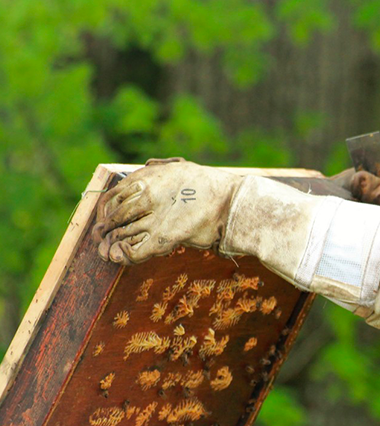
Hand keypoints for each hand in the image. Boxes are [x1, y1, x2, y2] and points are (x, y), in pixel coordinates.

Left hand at [92, 159, 241, 264]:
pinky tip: (124, 255)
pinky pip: (136, 250)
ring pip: (122, 234)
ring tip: (109, 252)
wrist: (232, 201)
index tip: (104, 222)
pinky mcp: (166, 237)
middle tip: (100, 240)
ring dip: (112, 245)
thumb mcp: (178, 169)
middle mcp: (148, 195)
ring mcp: (156, 216)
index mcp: (148, 177)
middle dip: (104, 230)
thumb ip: (157, 172)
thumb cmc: (208, 187)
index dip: (104, 212)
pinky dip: (126, 255)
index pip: (112, 196)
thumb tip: (143, 173)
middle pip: (114, 216)